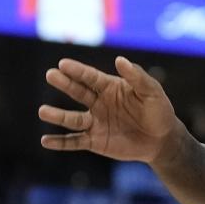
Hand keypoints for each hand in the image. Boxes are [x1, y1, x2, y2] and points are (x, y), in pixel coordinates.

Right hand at [39, 56, 178, 163]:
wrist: (161, 139)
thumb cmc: (158, 111)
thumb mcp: (152, 92)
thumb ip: (137, 77)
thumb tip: (120, 60)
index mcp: (110, 87)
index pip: (90, 77)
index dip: (77, 70)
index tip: (63, 64)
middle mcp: (98, 103)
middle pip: (78, 92)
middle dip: (64, 84)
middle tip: (50, 75)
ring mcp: (95, 122)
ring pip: (72, 119)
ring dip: (57, 116)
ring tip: (43, 111)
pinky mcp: (95, 141)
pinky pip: (74, 141)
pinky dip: (60, 143)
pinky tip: (45, 141)